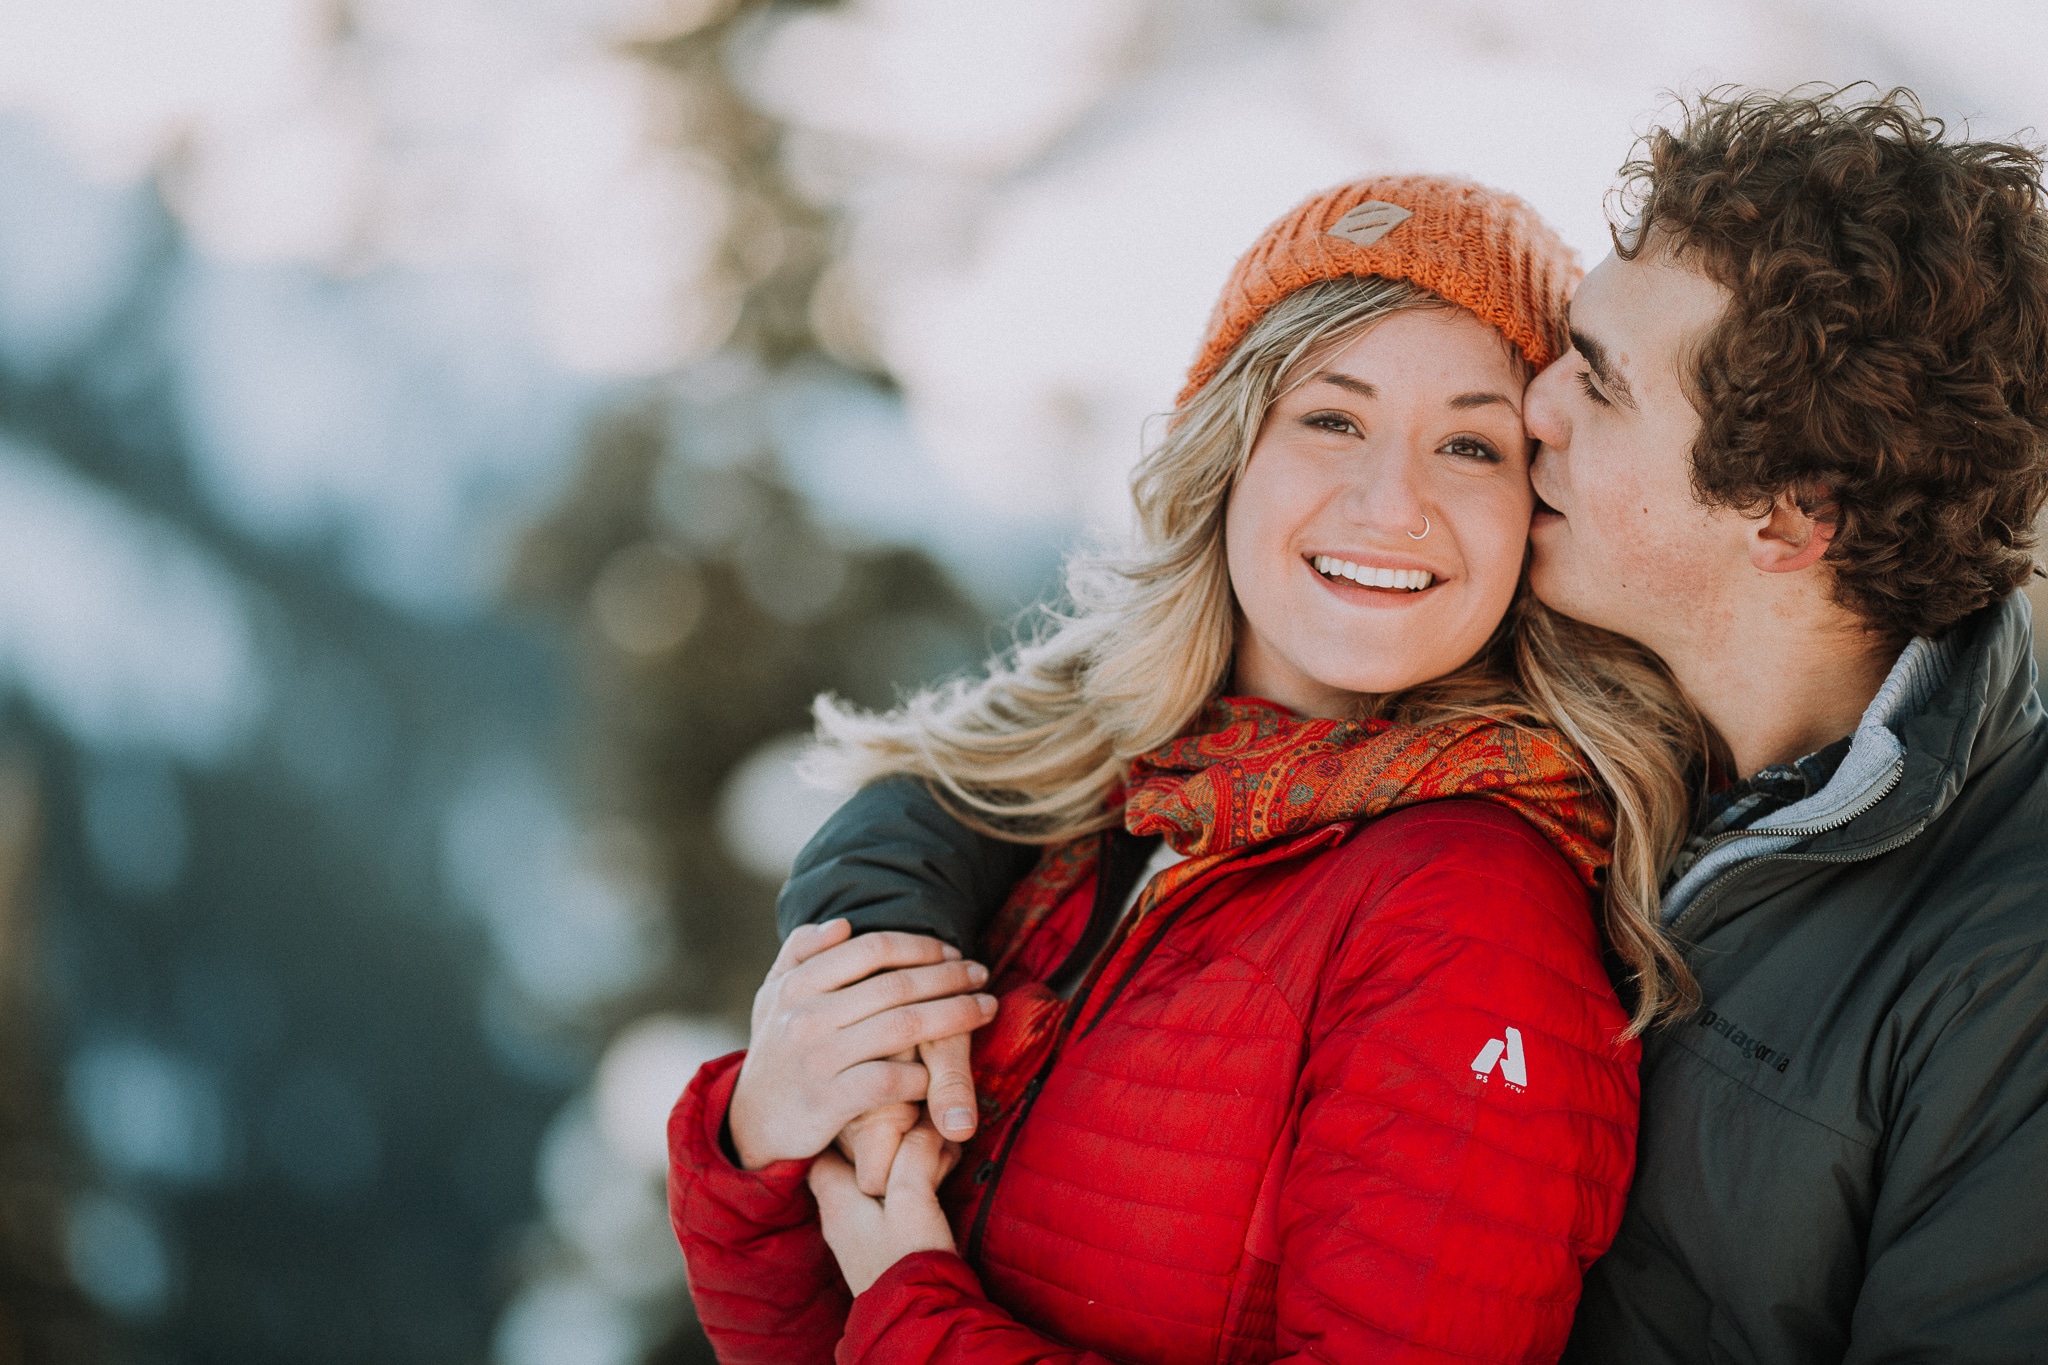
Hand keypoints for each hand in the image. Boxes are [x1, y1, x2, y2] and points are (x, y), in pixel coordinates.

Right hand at [728, 920, 996, 1169]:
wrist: (750, 1124)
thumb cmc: (777, 1051)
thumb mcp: (773, 995)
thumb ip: (800, 952)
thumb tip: (844, 924)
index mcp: (796, 983)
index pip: (872, 948)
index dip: (921, 946)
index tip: (952, 950)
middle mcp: (805, 1016)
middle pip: (896, 985)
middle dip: (949, 976)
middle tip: (981, 973)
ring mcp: (818, 1059)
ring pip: (903, 1027)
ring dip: (955, 1015)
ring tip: (985, 1007)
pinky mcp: (829, 1102)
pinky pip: (891, 1079)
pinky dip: (922, 1073)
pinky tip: (940, 1069)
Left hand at [809, 1118, 960, 1294]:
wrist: (920, 1321)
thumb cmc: (909, 1259)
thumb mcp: (912, 1196)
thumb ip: (913, 1153)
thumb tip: (923, 1123)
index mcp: (836, 1199)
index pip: (825, 1147)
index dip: (848, 1125)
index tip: (875, 1109)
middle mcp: (840, 1217)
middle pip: (852, 1163)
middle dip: (884, 1143)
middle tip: (916, 1127)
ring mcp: (860, 1237)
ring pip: (873, 1184)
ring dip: (902, 1166)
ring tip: (937, 1154)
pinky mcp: (883, 1249)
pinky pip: (889, 1205)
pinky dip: (909, 1188)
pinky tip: (936, 1182)